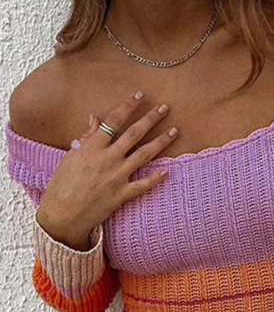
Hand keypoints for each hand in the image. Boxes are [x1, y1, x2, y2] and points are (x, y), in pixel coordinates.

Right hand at [36, 90, 177, 248]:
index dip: (128, 106)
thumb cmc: (61, 185)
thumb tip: (95, 119)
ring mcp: (117, 177)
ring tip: (174, 131)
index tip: (140, 95)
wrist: (62, 215)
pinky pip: (143, 185)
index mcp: (92, 147)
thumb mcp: (69, 157)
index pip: (114, 120)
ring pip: (144, 155)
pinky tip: (168, 170)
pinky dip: (156, 178)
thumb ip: (86, 138)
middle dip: (151, 119)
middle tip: (164, 108)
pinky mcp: (122, 194)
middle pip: (134, 134)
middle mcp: (108, 159)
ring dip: (161, 141)